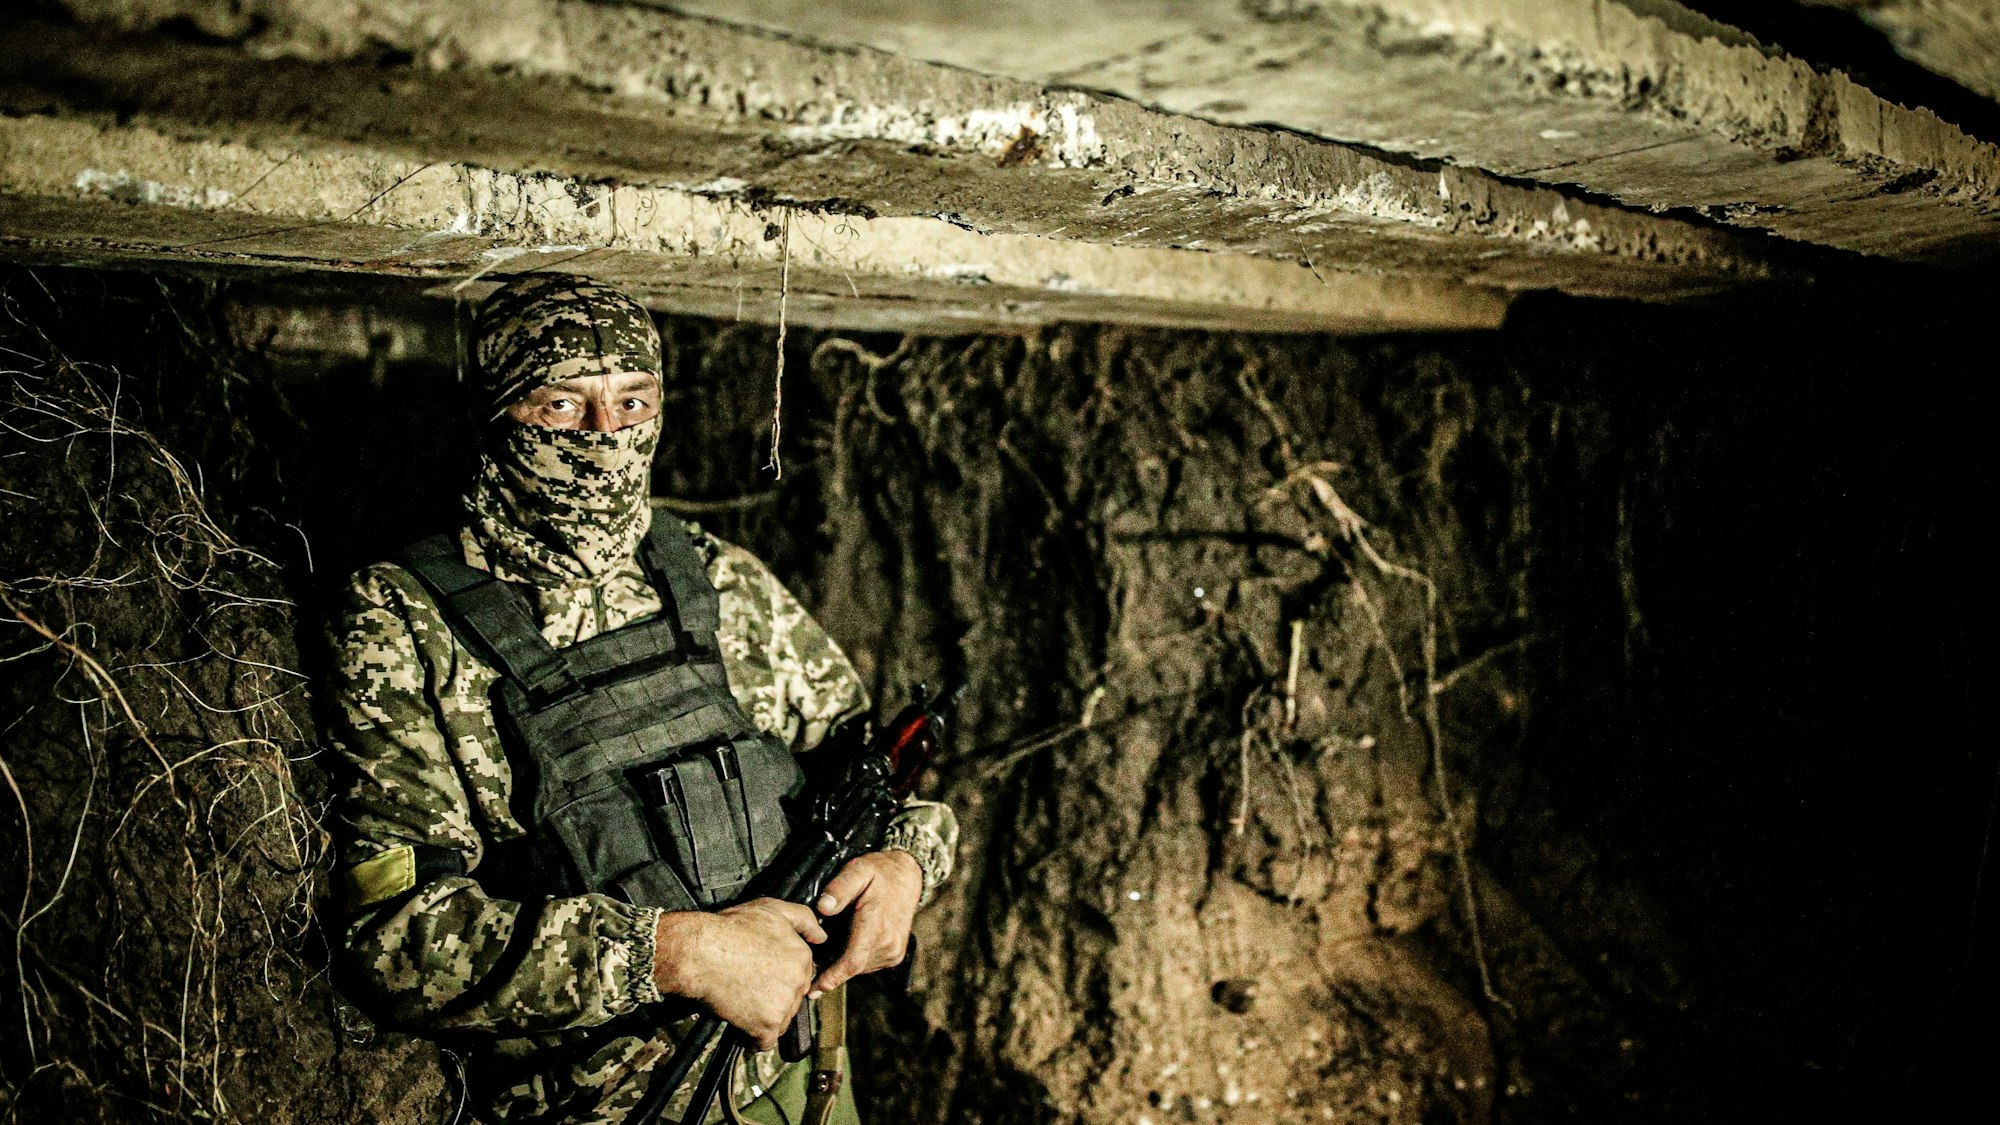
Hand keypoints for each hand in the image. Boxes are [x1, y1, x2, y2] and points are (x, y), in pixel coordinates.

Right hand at [653, 898, 825, 1049]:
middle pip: (793, 999)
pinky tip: (743, 1028)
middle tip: (752, 989)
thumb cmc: (729, 929)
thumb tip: (821, 936)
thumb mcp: (771, 909)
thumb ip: (804, 919)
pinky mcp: (765, 1025)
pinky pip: (765, 1042)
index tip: (766, 976)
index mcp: (802, 957)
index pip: (802, 976)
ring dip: (765, 1018)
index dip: (782, 977)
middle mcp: (797, 982)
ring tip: (744, 1004)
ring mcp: (783, 1005)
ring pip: (781, 1020)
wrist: (700, 952)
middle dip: (776, 998)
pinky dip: (754, 1039)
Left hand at [812, 850, 921, 994]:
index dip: (832, 978)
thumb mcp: (857, 871)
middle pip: (852, 967)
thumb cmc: (879, 872)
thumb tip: (823, 907)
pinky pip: (867, 964)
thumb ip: (839, 888)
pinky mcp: (895, 955)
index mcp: (877, 925)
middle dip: (830, 969)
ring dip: (842, 963)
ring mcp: (894, 951)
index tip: (813, 989)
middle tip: (810, 961)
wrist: (907, 876)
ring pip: (859, 967)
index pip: (852, 961)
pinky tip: (846, 944)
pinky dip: (854, 959)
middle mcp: (888, 943)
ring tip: (827, 947)